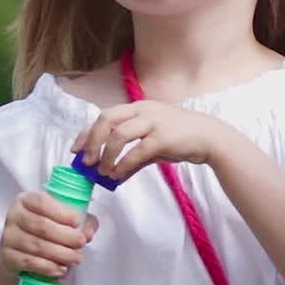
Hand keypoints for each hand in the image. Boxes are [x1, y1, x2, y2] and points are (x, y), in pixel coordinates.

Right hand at [0, 190, 97, 279]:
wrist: (19, 249)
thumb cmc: (45, 229)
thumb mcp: (61, 218)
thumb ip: (81, 220)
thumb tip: (89, 232)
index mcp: (26, 199)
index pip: (42, 202)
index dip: (62, 213)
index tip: (77, 222)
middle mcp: (14, 215)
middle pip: (42, 226)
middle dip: (66, 236)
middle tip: (81, 243)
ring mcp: (8, 236)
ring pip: (38, 246)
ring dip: (61, 254)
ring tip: (76, 259)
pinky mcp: (7, 256)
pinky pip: (30, 262)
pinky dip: (48, 267)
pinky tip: (61, 269)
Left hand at [72, 100, 227, 180]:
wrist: (210, 139)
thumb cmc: (180, 139)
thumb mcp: (153, 144)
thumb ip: (132, 156)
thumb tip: (112, 175)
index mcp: (137, 108)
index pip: (104, 116)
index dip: (86, 133)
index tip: (75, 149)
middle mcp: (142, 110)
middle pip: (106, 119)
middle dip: (91, 141)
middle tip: (86, 161)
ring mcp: (153, 122)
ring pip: (118, 135)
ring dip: (106, 155)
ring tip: (102, 172)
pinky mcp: (163, 138)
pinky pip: (136, 152)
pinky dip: (123, 165)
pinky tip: (118, 176)